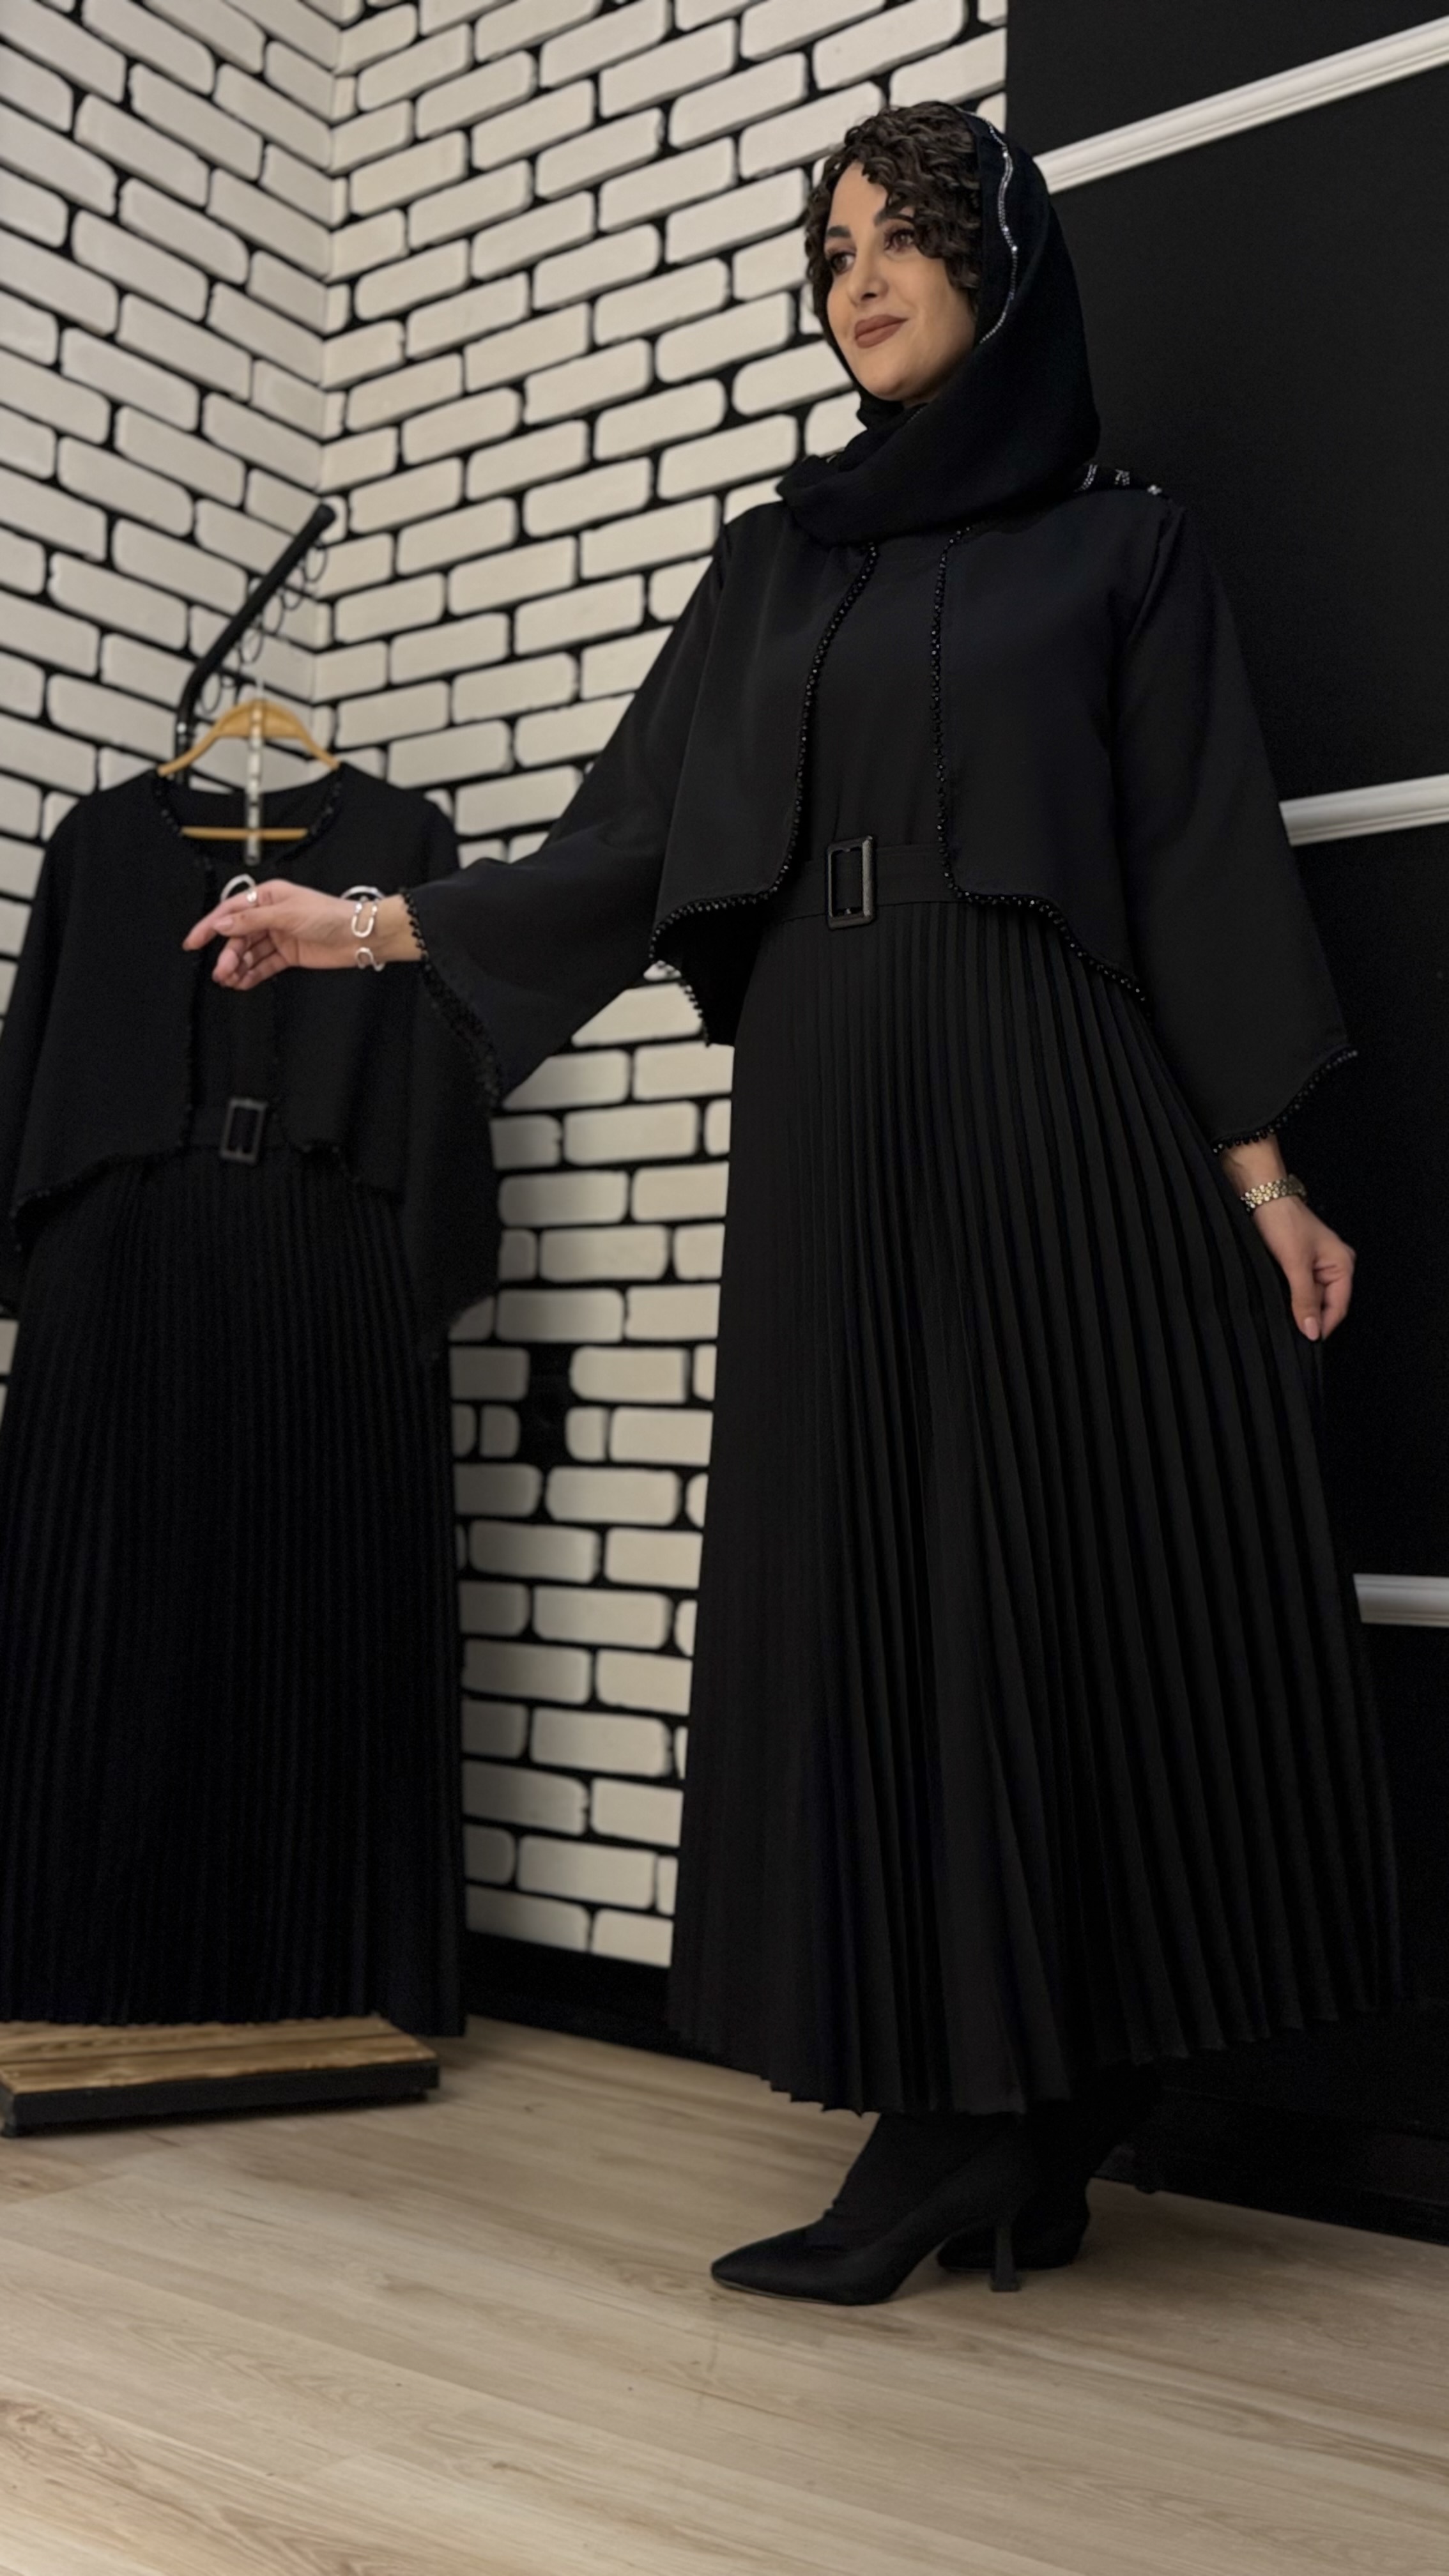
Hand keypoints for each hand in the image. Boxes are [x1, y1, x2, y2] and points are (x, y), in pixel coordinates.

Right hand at [183, 883, 416, 987]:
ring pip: (250, 953)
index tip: (193, 942)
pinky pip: (264, 965)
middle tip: (221, 972)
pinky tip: (242, 982)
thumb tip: (223, 924)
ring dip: (238, 966)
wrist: (360, 936)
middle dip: (228, 954)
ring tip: (230, 980)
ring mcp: (279, 936)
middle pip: (239, 936)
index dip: (210, 926)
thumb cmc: (330, 915)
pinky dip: (253, 974)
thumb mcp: (287, 914)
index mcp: (268, 897)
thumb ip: (252, 920)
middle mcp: (271, 915)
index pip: (231, 911)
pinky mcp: (289, 954)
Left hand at [1250, 1196, 1354, 1339]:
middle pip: (1325, 1305)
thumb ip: (1304, 1298)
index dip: (1322, 1326)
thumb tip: (1312, 1330)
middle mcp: (1333, 1266)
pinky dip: (1289, 1297)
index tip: (1305, 1342)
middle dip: (1308, 1318)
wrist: (1260, 1196)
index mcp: (1343, 1264)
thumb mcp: (1295, 1263)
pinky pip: (1298, 1289)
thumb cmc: (1283, 1219)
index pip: (1338, 1308)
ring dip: (1297, 1308)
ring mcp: (1315, 1266)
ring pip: (1309, 1299)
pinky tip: (1277, 1301)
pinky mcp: (1298, 1264)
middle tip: (1289, 1331)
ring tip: (1281, 1314)